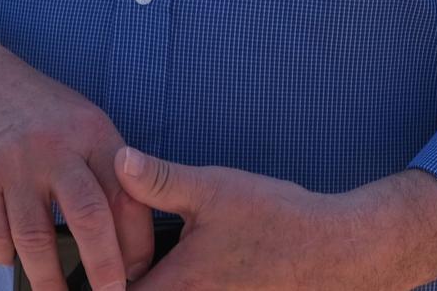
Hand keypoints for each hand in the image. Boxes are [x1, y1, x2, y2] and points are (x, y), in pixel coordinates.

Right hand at [0, 60, 155, 290]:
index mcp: (91, 131)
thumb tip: (130, 247)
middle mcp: (54, 144)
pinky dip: (6, 255)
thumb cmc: (35, 113)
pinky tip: (13, 256)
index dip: (136, 245)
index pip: (126, 197)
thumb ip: (106, 171)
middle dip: (104, 270)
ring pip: (36, 239)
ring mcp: (11, 160)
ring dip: (49, 280)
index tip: (137, 275)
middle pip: (89, 218)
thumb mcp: (79, 123)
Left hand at [112, 146, 392, 290]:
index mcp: (176, 288)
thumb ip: (158, 179)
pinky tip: (193, 273)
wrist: (342, 251)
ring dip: (156, 286)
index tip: (94, 262)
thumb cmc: (277, 221)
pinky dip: (185, 289)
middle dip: (127, 283)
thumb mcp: (211, 189)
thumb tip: (117, 159)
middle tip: (117, 264)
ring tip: (151, 269)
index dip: (100, 279)